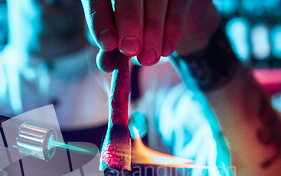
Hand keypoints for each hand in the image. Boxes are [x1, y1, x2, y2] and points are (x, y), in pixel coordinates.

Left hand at [81, 0, 220, 65]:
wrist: (169, 17)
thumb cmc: (135, 27)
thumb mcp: (119, 38)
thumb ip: (110, 51)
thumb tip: (105, 64)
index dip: (100, 20)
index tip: (108, 45)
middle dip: (129, 21)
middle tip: (130, 50)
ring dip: (152, 30)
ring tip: (149, 58)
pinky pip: (179, 3)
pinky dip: (172, 29)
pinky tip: (166, 51)